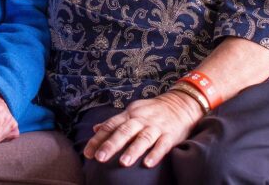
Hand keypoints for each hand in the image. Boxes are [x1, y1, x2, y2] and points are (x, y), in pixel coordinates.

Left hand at [83, 90, 203, 168]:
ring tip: (123, 163)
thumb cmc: (152, 111)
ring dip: (133, 150)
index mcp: (129, 115)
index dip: (98, 139)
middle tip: (100, 158)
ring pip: (143, 138)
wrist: (180, 104)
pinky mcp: (170, 135)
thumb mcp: (131, 112)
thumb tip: (95, 129)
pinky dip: (155, 154)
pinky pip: (162, 145)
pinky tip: (148, 164)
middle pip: (124, 131)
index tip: (87, 153)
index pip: (110, 126)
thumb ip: (114, 121)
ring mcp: (156, 127)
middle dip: (111, 144)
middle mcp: (141, 120)